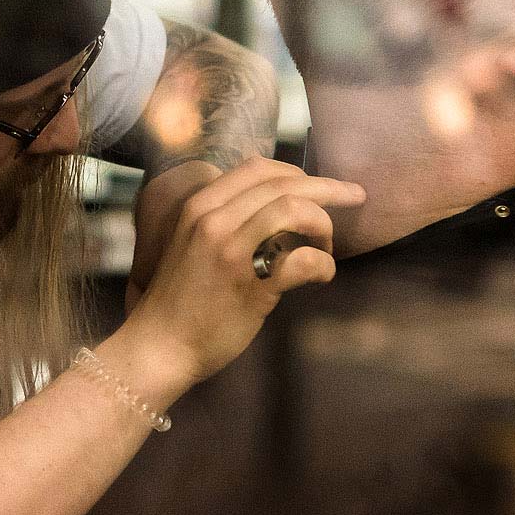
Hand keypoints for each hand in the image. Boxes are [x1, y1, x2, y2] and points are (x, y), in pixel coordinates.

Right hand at [114, 156, 364, 390]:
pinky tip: (322, 276)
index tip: (322, 185)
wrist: (159, 346)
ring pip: (294, 210)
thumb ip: (227, 220)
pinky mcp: (250, 286)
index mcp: (200, 206)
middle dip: (328, 188)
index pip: (258, 167)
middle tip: (355, 197)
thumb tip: (280, 207)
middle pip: (284, 183)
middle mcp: (213, 219)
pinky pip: (303, 260)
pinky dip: (323, 265)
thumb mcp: (194, 243)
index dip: (297, 172)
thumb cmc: (181, 299)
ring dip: (323, 225)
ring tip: (326, 246)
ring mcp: (231, 251)